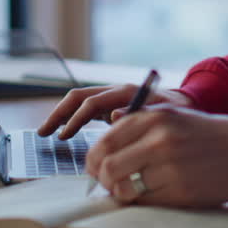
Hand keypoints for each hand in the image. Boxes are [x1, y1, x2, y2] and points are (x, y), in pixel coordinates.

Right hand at [37, 83, 194, 138]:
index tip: (63, 136)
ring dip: (61, 115)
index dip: (75, 120)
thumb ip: (139, 114)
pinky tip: (64, 132)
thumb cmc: (174, 111)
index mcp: (125, 92)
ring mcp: (111, 97)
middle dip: (59, 114)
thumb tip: (115, 116)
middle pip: (78, 97)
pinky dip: (72, 118)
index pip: (92, 103)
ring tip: (47, 132)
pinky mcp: (110, 104)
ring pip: (79, 101)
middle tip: (44, 132)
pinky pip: (86, 108)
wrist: (184, 105)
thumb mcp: (161, 114)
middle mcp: (115, 91)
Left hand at [85, 107, 227, 206]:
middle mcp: (159, 139)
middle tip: (109, 183)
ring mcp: (170, 167)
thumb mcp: (173, 118)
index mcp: (154, 117)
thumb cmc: (209, 134)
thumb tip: (102, 154)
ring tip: (132, 189)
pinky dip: (142, 201)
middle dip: (102, 180)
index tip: (98, 168)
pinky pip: (144, 201)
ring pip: (122, 188)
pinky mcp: (181, 191)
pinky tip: (154, 193)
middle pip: (106, 167)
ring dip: (121, 193)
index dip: (94, 160)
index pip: (104, 142)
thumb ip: (138, 128)